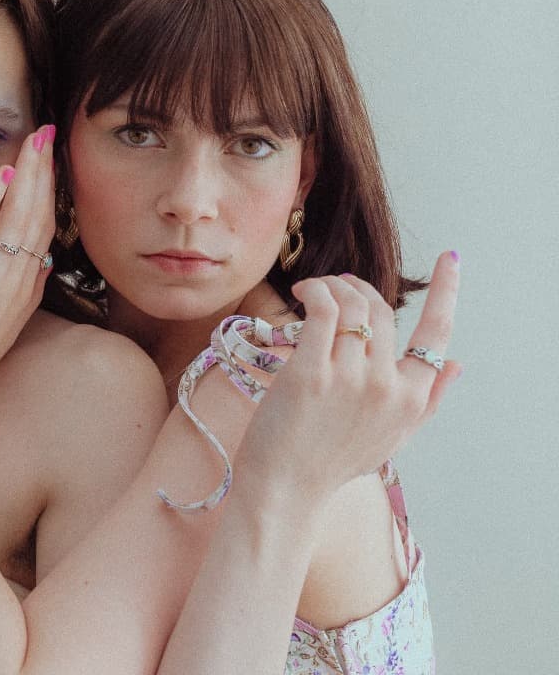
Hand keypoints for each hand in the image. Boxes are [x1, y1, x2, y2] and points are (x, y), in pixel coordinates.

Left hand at [0, 124, 56, 406]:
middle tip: (48, 133)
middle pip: (39, 215)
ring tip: (33, 141)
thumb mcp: (5, 321)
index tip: (51, 158)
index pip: (46, 227)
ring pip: (18, 219)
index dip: (51, 189)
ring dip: (27, 175)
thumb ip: (24, 288)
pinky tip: (0, 174)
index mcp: (27, 289)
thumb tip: (43, 261)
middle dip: (45, 171)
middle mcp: (17, 282)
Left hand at [235, 252, 460, 499]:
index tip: (450, 260)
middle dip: (358, 288)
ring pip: (352, 304)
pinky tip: (302, 293)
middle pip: (381, 310)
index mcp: (410, 398)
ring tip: (314, 292)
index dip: (447, 291)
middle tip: (337, 287)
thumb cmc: (335, 461)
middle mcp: (386, 385)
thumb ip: (428, 399)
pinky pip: (322, 310)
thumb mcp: (394, 435)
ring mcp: (349, 378)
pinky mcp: (310, 372)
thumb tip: (459, 365)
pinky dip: (314, 292)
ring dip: (332, 286)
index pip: (438, 334)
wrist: (288, 488)